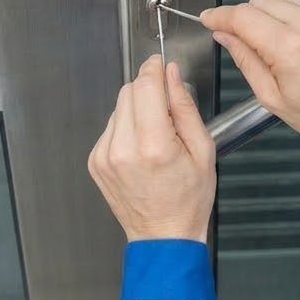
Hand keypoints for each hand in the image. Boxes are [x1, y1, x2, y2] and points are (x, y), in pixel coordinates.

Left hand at [88, 56, 215, 242]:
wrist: (163, 236)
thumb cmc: (188, 199)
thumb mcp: (203, 150)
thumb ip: (185, 107)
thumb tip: (172, 75)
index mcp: (154, 145)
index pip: (145, 86)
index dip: (154, 69)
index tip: (160, 63)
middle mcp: (123, 149)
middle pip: (129, 92)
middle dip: (148, 89)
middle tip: (167, 105)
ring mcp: (105, 156)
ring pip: (118, 107)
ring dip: (138, 109)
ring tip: (157, 135)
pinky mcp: (96, 161)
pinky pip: (111, 127)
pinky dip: (126, 127)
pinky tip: (142, 148)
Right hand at [201, 0, 299, 166]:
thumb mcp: (274, 99)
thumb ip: (245, 61)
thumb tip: (224, 35)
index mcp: (289, 49)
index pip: (241, 16)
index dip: (219, 16)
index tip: (210, 18)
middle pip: (259, 2)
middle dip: (248, 19)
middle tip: (252, 45)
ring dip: (275, 17)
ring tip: (288, 49)